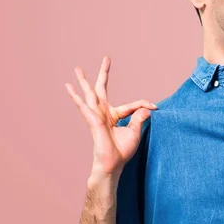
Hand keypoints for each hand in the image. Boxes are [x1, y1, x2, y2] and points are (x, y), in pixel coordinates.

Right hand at [65, 56, 156, 176]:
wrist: (113, 164)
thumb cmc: (122, 151)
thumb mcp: (135, 131)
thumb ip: (139, 118)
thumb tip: (148, 108)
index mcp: (114, 116)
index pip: (131, 105)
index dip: (144, 105)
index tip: (155, 107)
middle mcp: (104, 113)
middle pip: (102, 89)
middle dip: (104, 74)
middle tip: (106, 58)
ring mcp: (97, 116)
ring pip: (90, 94)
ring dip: (84, 81)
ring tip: (77, 69)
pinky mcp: (92, 121)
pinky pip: (84, 107)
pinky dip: (76, 97)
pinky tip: (68, 88)